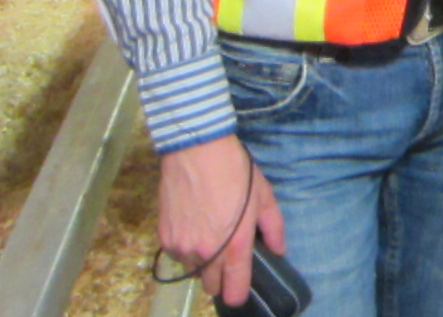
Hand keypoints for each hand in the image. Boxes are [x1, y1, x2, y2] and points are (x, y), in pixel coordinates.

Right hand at [157, 134, 283, 307]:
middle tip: (226, 254)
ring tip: (209, 235)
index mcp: (235, 245)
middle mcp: (206, 253)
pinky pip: (177, 255)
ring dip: (201, 262)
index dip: (239, 294)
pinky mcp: (164, 236)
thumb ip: (273, 227)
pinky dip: (185, 248)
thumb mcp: (263, 195)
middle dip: (220, 277)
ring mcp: (183, 247)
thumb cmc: (235, 170)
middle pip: (211, 286)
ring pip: (193, 270)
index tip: (240, 288)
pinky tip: (193, 226)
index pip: (234, 290)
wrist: (197, 148)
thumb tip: (278, 250)